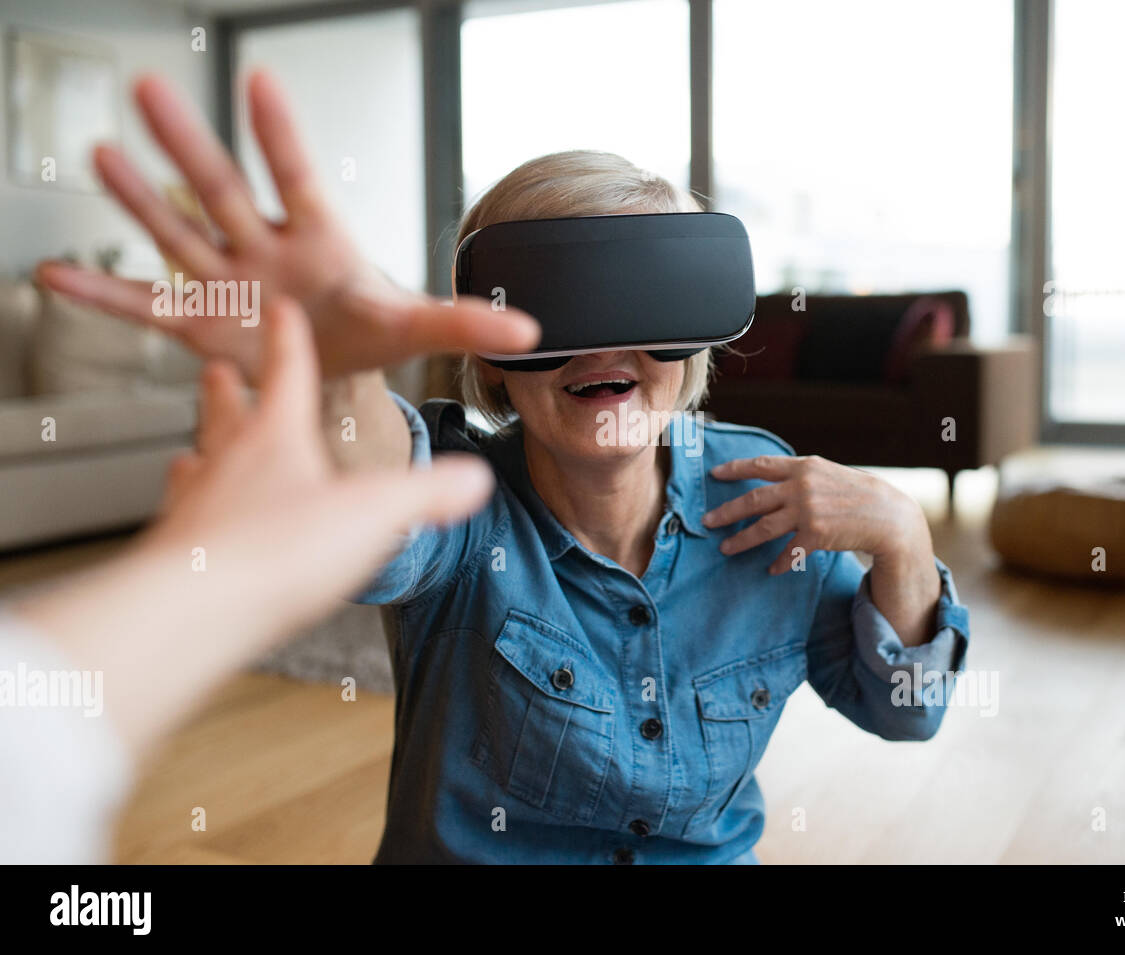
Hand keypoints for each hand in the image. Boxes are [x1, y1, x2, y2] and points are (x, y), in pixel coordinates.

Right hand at [34, 71, 537, 379]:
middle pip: (223, 189)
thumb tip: (529, 330)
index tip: (263, 81)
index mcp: (318, 241)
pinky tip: (58, 274)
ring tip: (101, 153)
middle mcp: (263, 249)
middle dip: (190, 146)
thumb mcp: (419, 326)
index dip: (280, 134)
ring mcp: (226, 281)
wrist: (332, 366)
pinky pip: (143, 306)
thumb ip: (467, 321)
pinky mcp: (200, 324)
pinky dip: (103, 295)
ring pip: (177, 232)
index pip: (297, 178)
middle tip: (152, 88)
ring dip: (139, 198)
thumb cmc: (370, 329)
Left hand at [144, 294, 495, 632]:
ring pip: (194, 467)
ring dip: (198, 455)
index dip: (288, 341)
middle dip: (226, 392)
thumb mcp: (375, 513)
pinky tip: (196, 532)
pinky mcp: (174, 556)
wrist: (193, 610)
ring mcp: (193, 508)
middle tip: (216, 372)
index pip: (287, 375)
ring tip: (190, 454)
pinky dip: (190, 517)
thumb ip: (428, 492)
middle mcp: (226, 464)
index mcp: (276, 439)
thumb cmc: (278, 551)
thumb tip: (474, 478)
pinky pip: (181, 523)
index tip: (280, 312)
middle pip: (226, 415)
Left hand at [703, 454, 930, 575]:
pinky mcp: (816, 536)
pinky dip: (777, 562)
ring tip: (725, 549)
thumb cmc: (857, 493)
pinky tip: (769, 569)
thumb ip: (800, 475)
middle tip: (707, 521)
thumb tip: (771, 479)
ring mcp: (808, 512)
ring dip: (742, 540)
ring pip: (763, 528)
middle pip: (753, 499)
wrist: (888, 515)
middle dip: (727, 511)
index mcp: (803, 467)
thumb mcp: (827, 473)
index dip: (734, 469)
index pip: (760, 465)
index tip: (714, 474)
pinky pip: (787, 553)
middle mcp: (802, 487)